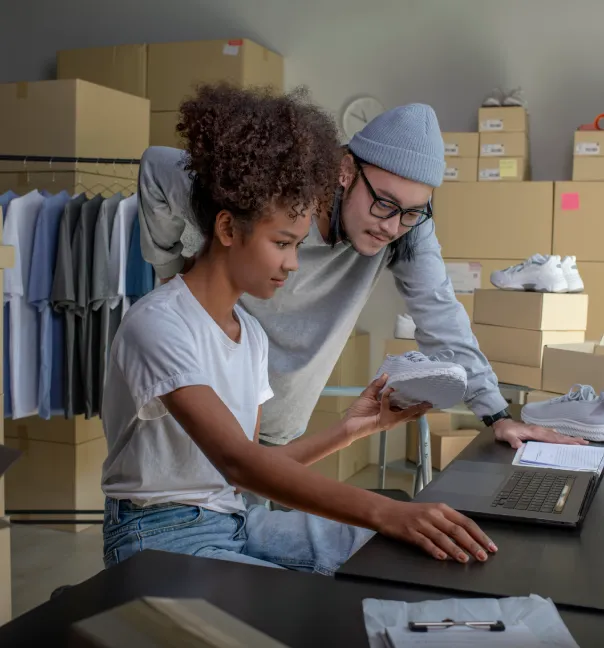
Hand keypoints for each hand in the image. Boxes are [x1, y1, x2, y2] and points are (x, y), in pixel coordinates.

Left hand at [344, 374, 430, 439]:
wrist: (349, 424)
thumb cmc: (357, 412)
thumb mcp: (368, 395)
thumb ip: (377, 385)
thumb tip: (386, 375)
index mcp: (390, 410)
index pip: (404, 406)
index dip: (413, 401)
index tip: (421, 393)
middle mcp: (392, 416)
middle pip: (410, 413)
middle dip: (420, 408)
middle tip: (430, 401)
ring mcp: (390, 420)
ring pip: (407, 415)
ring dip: (415, 408)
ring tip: (426, 404)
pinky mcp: (385, 421)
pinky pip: (390, 408)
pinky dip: (388, 398)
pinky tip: (389, 390)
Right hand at [379, 500, 497, 562]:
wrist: (386, 511)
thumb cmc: (411, 513)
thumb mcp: (432, 512)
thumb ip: (448, 522)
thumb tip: (469, 538)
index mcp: (442, 508)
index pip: (465, 522)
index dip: (479, 535)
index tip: (490, 547)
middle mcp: (433, 514)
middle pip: (457, 530)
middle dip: (472, 544)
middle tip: (483, 557)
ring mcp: (421, 523)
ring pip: (442, 537)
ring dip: (455, 549)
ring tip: (465, 559)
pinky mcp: (410, 532)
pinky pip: (425, 542)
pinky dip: (434, 550)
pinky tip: (442, 557)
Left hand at [492, 418, 587, 448]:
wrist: (501, 423)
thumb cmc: (504, 430)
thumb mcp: (505, 435)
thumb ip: (512, 440)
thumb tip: (518, 445)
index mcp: (534, 431)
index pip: (550, 437)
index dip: (562, 441)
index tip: (573, 443)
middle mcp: (538, 430)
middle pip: (557, 436)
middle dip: (570, 439)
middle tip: (583, 442)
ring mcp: (538, 430)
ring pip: (555, 435)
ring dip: (567, 438)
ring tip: (578, 441)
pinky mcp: (537, 432)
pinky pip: (551, 435)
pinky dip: (559, 437)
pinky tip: (563, 438)